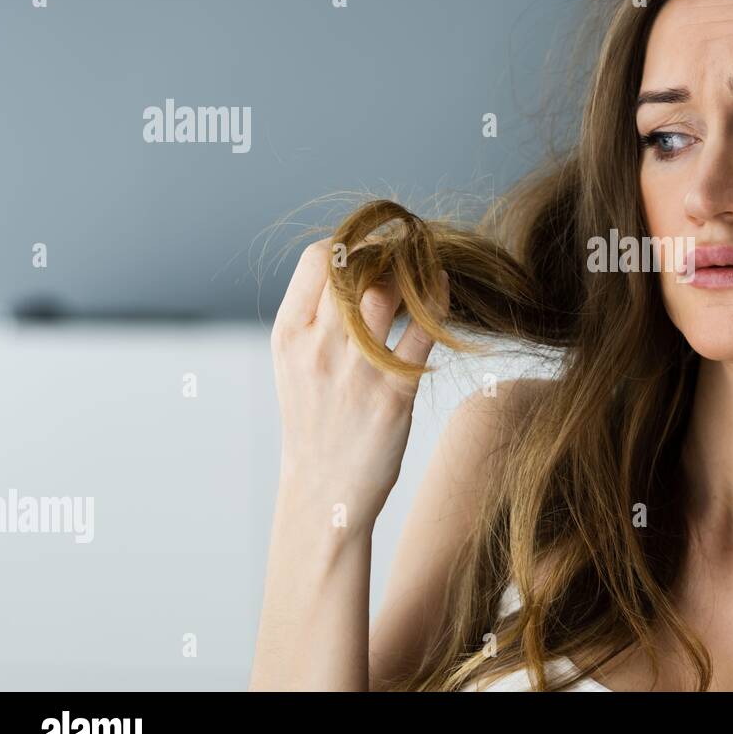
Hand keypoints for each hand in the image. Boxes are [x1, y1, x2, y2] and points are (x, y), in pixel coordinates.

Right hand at [270, 237, 449, 521]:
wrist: (322, 491)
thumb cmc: (315, 420)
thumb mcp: (295, 362)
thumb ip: (316, 315)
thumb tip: (355, 262)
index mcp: (289, 335)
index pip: (318, 259)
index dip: (352, 242)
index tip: (374, 247)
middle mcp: (319, 348)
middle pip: (356, 268)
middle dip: (388, 250)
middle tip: (411, 250)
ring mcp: (356, 372)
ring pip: (390, 293)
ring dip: (415, 271)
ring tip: (427, 267)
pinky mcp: (393, 395)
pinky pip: (423, 333)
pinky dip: (438, 301)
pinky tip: (443, 285)